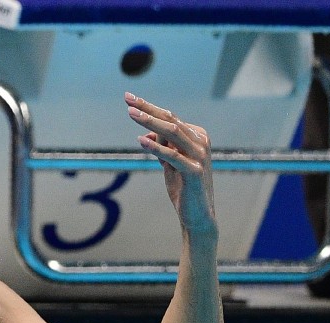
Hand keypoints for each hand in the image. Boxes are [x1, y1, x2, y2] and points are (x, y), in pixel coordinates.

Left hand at [125, 92, 215, 236]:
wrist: (197, 217)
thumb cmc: (184, 189)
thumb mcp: (170, 164)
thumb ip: (162, 147)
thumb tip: (146, 133)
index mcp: (197, 136)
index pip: (170, 117)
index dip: (149, 107)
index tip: (129, 98)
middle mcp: (201, 142)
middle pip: (170, 120)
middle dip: (147, 108)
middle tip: (127, 99)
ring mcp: (200, 156)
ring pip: (173, 133)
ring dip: (150, 122)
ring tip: (131, 114)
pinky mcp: (194, 171)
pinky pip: (173, 156)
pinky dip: (156, 147)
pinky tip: (141, 140)